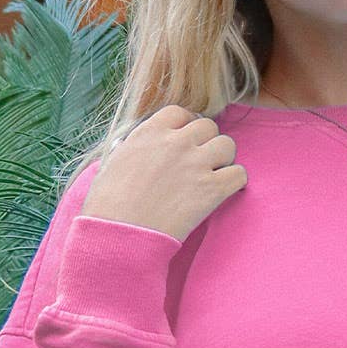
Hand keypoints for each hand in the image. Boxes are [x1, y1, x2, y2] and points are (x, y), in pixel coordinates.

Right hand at [83, 106, 247, 244]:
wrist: (119, 234)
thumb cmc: (107, 205)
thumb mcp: (113, 163)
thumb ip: (135, 149)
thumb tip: (140, 149)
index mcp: (150, 132)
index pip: (180, 113)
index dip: (184, 127)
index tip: (183, 143)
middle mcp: (176, 142)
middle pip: (208, 126)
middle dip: (205, 142)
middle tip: (198, 162)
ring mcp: (196, 164)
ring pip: (228, 145)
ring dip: (223, 159)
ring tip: (211, 176)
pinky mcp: (212, 189)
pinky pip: (239, 174)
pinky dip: (234, 182)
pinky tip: (223, 191)